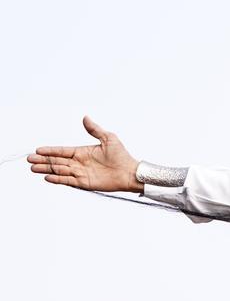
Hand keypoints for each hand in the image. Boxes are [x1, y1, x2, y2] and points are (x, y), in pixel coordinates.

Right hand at [28, 116, 142, 192]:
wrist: (130, 172)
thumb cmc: (122, 155)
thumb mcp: (108, 138)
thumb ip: (95, 129)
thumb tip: (85, 117)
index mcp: (82, 152)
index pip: (62, 151)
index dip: (50, 150)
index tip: (37, 150)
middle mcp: (79, 163)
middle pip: (57, 161)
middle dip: (43, 160)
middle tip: (29, 159)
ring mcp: (81, 173)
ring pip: (59, 170)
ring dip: (46, 169)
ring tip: (33, 168)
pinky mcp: (84, 183)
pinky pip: (68, 181)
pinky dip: (58, 179)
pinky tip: (47, 177)